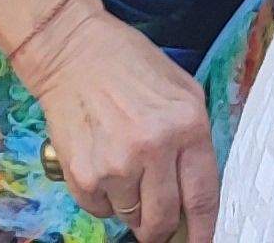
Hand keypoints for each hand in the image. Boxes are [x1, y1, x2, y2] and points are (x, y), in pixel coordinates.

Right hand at [13, 1, 217, 241]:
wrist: (70, 48)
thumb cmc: (128, 64)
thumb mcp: (181, 88)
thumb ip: (195, 137)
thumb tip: (197, 192)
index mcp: (187, 126)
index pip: (203, 198)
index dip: (204, 230)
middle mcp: (154, 149)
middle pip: (165, 219)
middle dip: (161, 226)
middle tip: (156, 218)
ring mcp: (116, 164)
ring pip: (131, 218)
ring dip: (130, 206)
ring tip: (122, 169)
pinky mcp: (83, 173)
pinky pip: (99, 209)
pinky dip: (102, 198)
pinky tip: (100, 163)